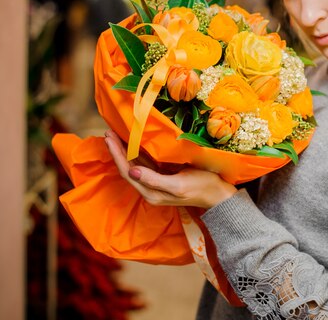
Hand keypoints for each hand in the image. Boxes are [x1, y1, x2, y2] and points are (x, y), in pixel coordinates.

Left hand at [104, 129, 237, 208]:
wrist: (218, 194)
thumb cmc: (202, 187)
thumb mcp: (178, 184)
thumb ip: (154, 179)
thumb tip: (132, 172)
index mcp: (151, 193)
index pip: (128, 172)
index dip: (117, 155)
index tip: (109, 138)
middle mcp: (150, 189)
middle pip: (128, 168)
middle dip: (117, 151)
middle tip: (108, 132)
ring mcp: (156, 182)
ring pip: (135, 165)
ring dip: (125, 150)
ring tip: (115, 135)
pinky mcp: (164, 176)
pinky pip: (146, 163)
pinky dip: (137, 152)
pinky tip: (133, 142)